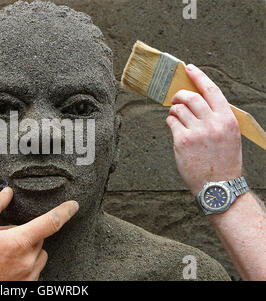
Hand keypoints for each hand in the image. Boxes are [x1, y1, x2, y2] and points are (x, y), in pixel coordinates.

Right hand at [0, 187, 78, 280]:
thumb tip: (7, 192)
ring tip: (1, 254)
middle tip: (1, 238)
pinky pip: (32, 270)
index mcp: (18, 243)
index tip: (73, 205)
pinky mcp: (24, 288)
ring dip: (26, 250)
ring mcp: (27, 277)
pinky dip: (23, 264)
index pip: (50, 222)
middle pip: (39, 239)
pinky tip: (3, 265)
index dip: (65, 211)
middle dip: (24, 234)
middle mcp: (27, 261)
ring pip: (37, 255)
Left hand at [166, 64, 241, 195]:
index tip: (189, 69)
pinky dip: (170, 121)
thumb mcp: (228, 134)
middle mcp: (213, 123)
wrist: (218, 186)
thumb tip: (198, 100)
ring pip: (178, 109)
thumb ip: (216, 117)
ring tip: (176, 116)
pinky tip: (174, 126)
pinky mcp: (182, 141)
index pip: (211, 90)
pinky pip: (171, 122)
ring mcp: (197, 132)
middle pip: (190, 97)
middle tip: (176, 98)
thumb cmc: (223, 160)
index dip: (198, 77)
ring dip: (174, 110)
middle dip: (179, 95)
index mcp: (227, 119)